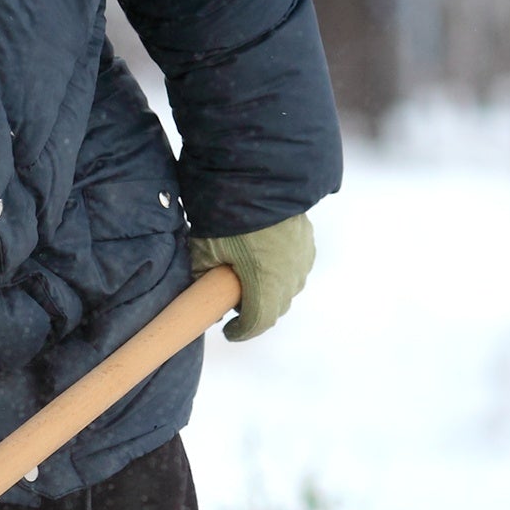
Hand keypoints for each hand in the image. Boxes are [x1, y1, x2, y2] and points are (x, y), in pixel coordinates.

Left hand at [189, 214, 314, 342]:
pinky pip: (296, 265)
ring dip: (271, 290)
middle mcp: (290, 277)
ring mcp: (302, 258)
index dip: (242, 331)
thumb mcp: (205, 250)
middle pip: (276, 307)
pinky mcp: (307, 240)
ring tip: (250, 279)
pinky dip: (282, 270)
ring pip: (289, 287)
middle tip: (235, 303)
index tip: (230, 331)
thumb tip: (204, 291)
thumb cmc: (226, 218)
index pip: (257, 322)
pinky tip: (264, 259)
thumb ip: (203, 278)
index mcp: (266, 286)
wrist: (255, 178)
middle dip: (256, 310)